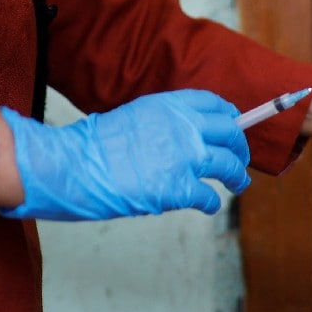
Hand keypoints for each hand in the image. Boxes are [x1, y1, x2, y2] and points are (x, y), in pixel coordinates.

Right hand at [0, 90, 250, 220]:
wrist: (71, 165)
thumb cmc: (91, 146)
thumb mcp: (132, 117)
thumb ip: (161, 123)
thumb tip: (180, 137)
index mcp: (169, 106)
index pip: (215, 104)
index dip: (230, 117)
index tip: (234, 125)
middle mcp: (183, 127)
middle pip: (230, 134)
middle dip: (240, 148)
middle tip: (240, 160)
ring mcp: (183, 158)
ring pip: (229, 165)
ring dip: (237, 177)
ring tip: (238, 184)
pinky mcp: (177, 188)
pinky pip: (208, 196)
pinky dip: (211, 203)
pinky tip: (209, 206)